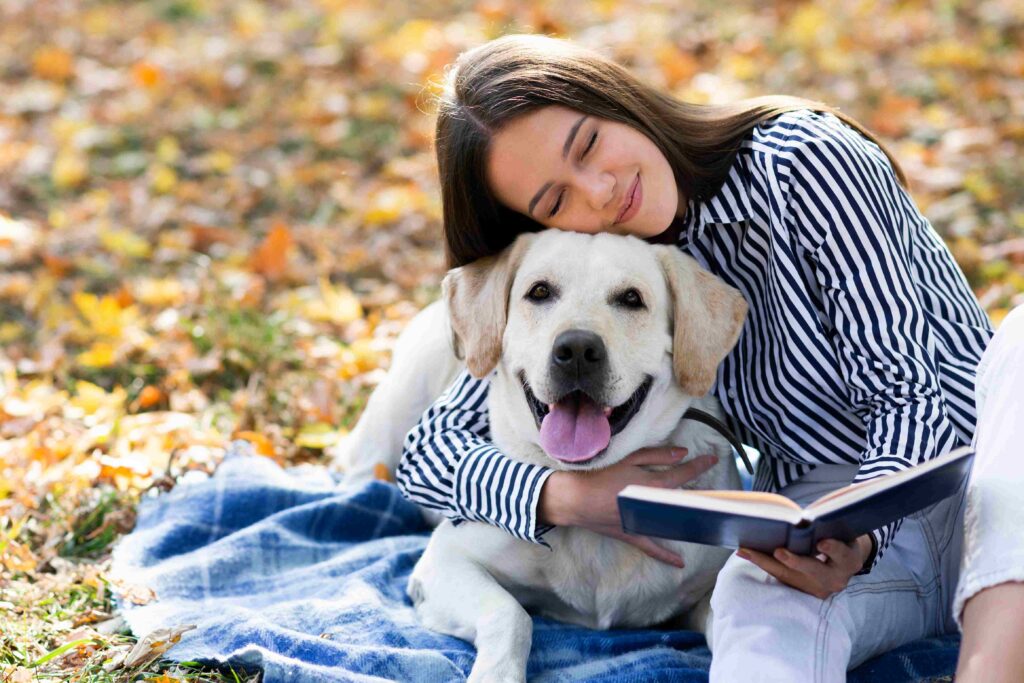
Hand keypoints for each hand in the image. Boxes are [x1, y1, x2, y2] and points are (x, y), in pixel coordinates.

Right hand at [538, 447, 719, 567]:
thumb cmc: (600, 474)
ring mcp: (643, 523)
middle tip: (716, 492)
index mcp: (652, 484)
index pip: (683, 474)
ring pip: (672, 524)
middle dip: (700, 494)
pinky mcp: (631, 534)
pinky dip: (665, 556)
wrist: (574, 498)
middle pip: (682, 501)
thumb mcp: (628, 458)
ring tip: (706, 517)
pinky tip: (680, 563)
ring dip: (688, 519)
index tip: (713, 459)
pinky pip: (651, 548)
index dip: (699, 466)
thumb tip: (683, 453)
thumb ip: (656, 456)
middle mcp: (651, 506)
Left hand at [736, 535, 872, 598]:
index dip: (833, 549)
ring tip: (745, 550)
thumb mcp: (840, 531)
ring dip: (765, 561)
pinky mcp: (801, 590)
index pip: (842, 555)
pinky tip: (745, 552)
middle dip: (796, 562)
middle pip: (814, 571)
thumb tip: (802, 517)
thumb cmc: (839, 536)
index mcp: (849, 561)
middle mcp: (835, 579)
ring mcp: (818, 588)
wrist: (845, 561)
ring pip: (789, 575)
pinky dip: (762, 562)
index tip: (822, 543)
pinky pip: (779, 576)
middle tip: (778, 552)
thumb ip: (827, 525)